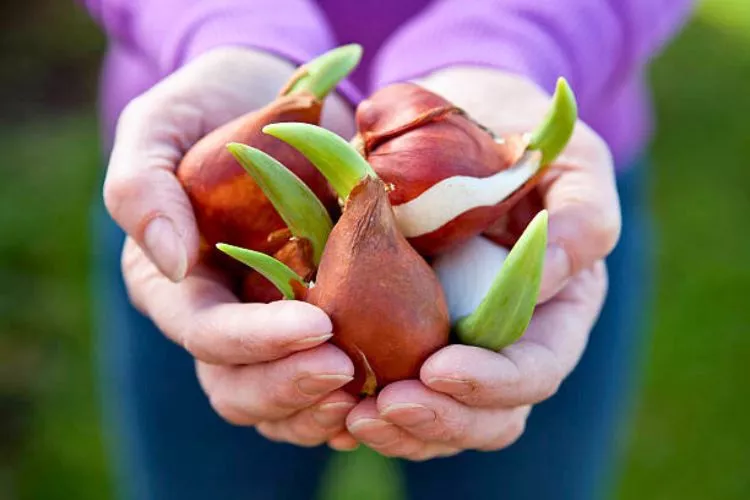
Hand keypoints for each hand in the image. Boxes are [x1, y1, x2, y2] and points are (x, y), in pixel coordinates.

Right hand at [106, 47, 356, 446]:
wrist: (281, 102)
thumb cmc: (212, 107)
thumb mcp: (161, 123)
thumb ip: (142, 186)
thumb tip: (171, 261)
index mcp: (174, 282)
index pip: (205, 332)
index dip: (256, 340)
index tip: (318, 327)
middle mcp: (219, 315)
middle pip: (238, 386)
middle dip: (289, 387)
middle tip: (348, 374)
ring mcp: (267, 325)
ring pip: (280, 403)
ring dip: (320, 409)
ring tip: (370, 395)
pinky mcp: (315, 320)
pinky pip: (324, 384)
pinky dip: (352, 399)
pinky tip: (386, 388)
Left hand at [344, 68, 618, 458]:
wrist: (458, 122)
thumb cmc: (523, 139)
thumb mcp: (572, 162)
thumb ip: (582, 219)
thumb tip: (549, 277)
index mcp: (555, 313)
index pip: (535, 371)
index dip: (494, 383)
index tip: (439, 367)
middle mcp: (506, 342)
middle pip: (486, 415)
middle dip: (438, 421)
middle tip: (382, 409)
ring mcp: (453, 343)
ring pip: (436, 418)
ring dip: (397, 428)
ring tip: (352, 417)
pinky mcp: (403, 334)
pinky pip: (388, 387)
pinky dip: (361, 403)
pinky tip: (331, 402)